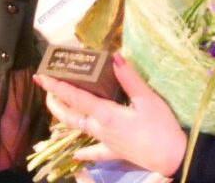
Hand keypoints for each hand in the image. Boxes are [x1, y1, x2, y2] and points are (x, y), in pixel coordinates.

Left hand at [35, 52, 186, 176]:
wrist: (173, 157)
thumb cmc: (161, 126)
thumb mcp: (147, 99)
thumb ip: (129, 78)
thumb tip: (115, 57)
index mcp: (106, 114)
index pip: (75, 97)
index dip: (57, 86)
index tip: (41, 76)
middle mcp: (100, 129)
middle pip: (69, 115)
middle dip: (55, 101)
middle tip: (46, 87)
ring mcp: (105, 142)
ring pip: (78, 129)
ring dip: (65, 117)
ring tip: (57, 105)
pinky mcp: (114, 152)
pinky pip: (94, 152)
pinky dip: (84, 152)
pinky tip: (76, 154)